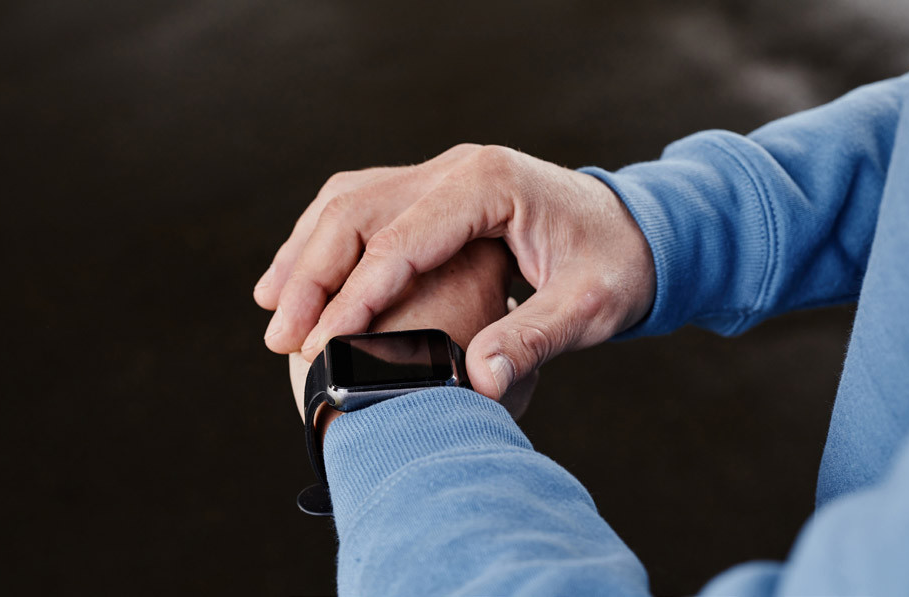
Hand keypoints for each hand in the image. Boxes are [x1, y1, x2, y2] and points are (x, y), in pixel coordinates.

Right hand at [256, 144, 654, 398]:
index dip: (357, 294)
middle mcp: (457, 168)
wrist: (636, 230)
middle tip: (282, 335)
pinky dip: (324, 239)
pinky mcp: (435, 191)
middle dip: (313, 274)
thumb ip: (534, 338)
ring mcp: (442, 174)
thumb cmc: (617, 265)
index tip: (323, 344)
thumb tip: (480, 382)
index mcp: (491, 183)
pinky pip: (363, 204)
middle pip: (358, 210)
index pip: (402, 238)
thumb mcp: (589, 305)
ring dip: (305, 251)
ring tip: (272, 306)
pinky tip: (301, 276)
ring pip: (349, 200)